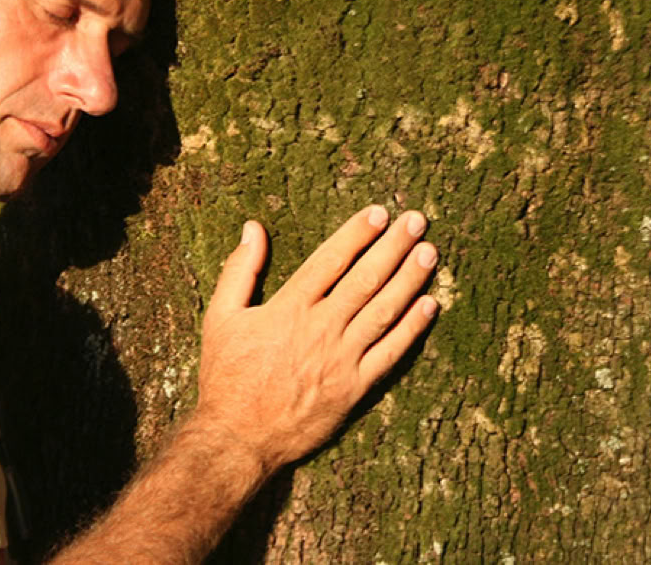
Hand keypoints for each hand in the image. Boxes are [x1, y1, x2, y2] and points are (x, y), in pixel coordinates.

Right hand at [196, 205, 438, 473]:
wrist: (237, 439)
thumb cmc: (226, 376)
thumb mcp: (221, 316)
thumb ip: (240, 269)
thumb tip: (253, 227)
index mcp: (290, 307)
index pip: (332, 259)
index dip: (358, 233)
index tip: (379, 212)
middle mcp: (321, 328)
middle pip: (366, 279)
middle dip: (394, 246)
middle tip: (417, 220)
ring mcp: (341, 359)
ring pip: (384, 311)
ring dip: (409, 279)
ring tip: (429, 252)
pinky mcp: (354, 389)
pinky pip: (390, 353)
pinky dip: (412, 329)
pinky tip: (430, 305)